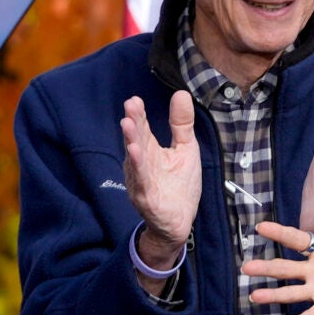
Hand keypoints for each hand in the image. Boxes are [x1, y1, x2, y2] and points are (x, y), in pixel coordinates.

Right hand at [121, 91, 202, 253]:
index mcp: (150, 151)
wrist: (179, 221)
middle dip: (133, 123)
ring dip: (131, 142)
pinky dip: (138, 169)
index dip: (139, 115)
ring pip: (135, 160)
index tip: (135, 100)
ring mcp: (142, 181)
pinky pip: (141, 182)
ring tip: (127, 125)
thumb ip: (181, 124)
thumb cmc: (180, 185)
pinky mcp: (146, 198)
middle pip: (136, 140)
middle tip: (130, 105)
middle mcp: (141, 164)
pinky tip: (134, 154)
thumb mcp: (186, 149)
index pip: (142, 129)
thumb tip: (181, 93)